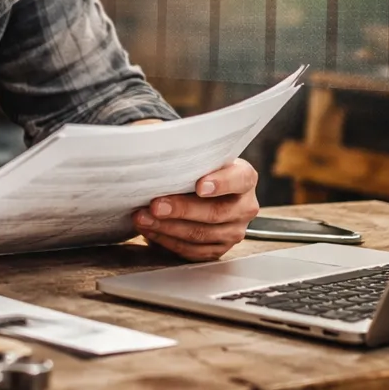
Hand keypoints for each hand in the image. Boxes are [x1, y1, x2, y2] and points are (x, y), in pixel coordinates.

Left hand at [133, 158, 259, 260]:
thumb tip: (151, 137)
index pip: (239, 180)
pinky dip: (168, 241)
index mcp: (245, 177)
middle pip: (216, 213)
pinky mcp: (218, 249)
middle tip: (155, 205)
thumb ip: (183, 148)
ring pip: (201, 235)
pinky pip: (193, 251)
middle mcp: (245, 206)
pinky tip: (149, 230)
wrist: (198, 186)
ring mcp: (234, 231)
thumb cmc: (196, 166)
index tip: (199, 186)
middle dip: (181, 209)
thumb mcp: (196, 153)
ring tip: (143, 217)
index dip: (221, 183)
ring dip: (168, 228)